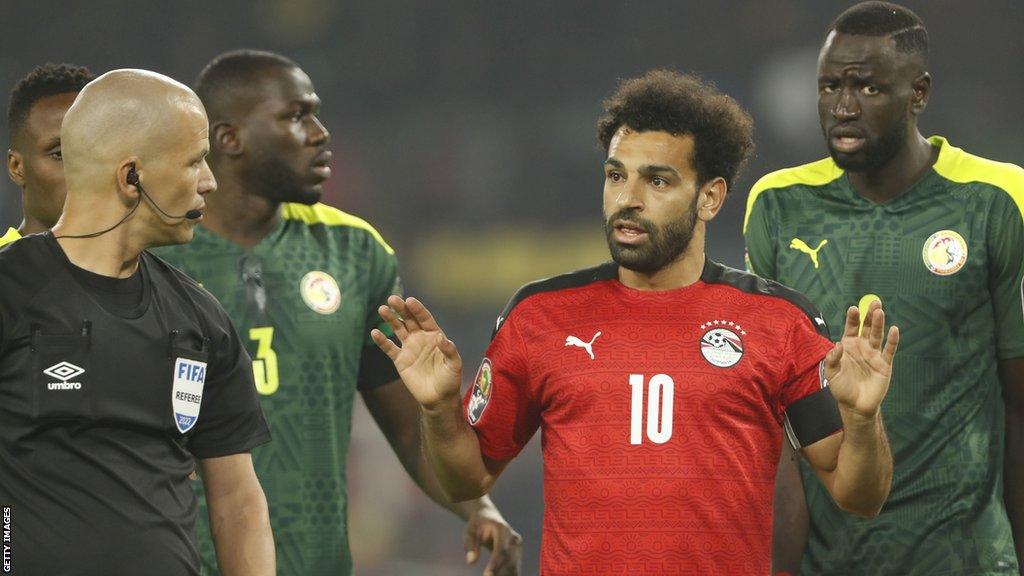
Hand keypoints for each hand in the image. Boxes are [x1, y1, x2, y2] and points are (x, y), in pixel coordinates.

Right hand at [371, 296, 463, 409]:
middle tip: (392, 299)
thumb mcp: (454, 364)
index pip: (424, 318)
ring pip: (398, 329)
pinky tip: (375, 332)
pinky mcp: (400, 360)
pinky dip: (382, 341)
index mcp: (434, 335)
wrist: (438, 398)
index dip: (417, 309)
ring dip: (390, 319)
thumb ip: (449, 351)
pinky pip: (389, 348)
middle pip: (409, 319)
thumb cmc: (450, 380)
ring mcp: (409, 348)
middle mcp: (420, 338)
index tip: (410, 300)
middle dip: (401, 309)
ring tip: (382, 309)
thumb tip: (441, 338)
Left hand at [464, 506, 521, 575]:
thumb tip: (471, 562)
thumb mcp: (469, 531)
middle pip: (510, 561)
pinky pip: (513, 570)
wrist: (489, 518)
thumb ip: (470, 545)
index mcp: (503, 530)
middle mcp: (514, 539)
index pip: (501, 550)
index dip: (495, 564)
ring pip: (514, 568)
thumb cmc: (478, 525)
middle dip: (499, 574)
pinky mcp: (517, 555)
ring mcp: (517, 548)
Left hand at [823, 300, 899, 419]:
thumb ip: (832, 359)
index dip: (852, 318)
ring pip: (878, 336)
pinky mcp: (885, 364)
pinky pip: (889, 350)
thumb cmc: (841, 388)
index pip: (851, 328)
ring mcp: (874, 354)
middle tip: (874, 302)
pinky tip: (894, 329)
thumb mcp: (831, 373)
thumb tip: (837, 344)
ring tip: (880, 311)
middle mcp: (862, 347)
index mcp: (848, 346)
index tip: (853, 308)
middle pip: (867, 328)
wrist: (855, 406)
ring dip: (879, 324)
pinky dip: (892, 340)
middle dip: (869, 315)